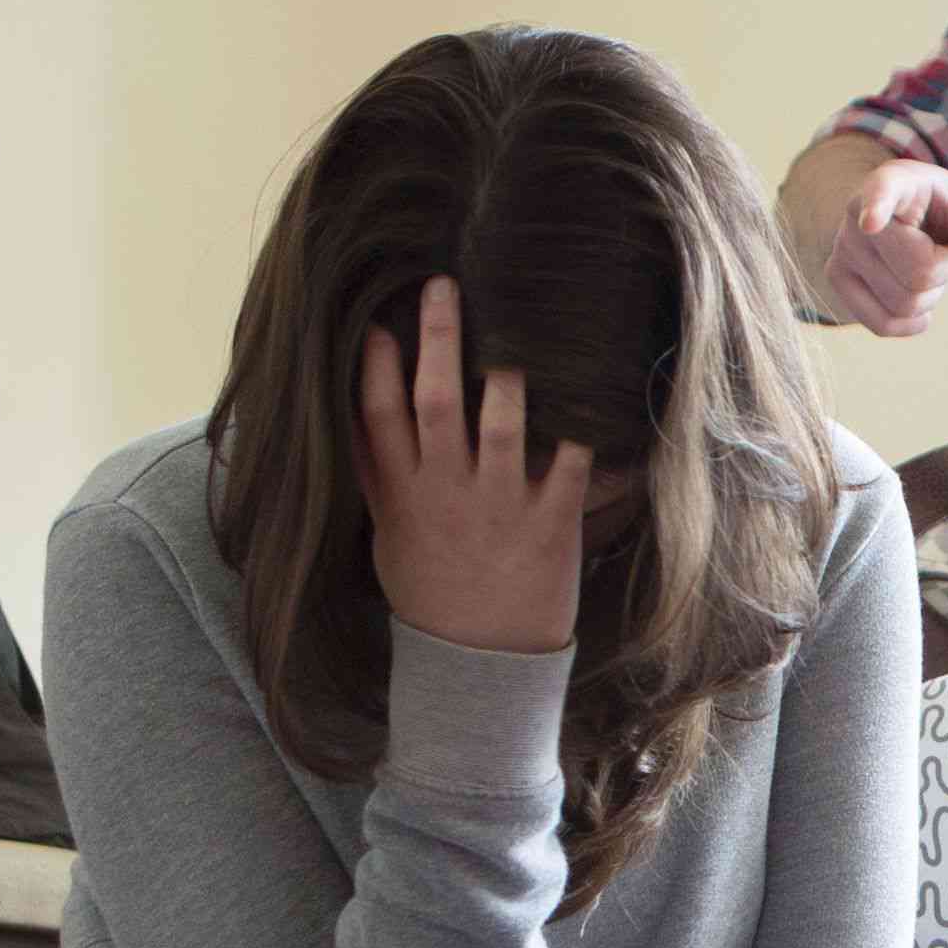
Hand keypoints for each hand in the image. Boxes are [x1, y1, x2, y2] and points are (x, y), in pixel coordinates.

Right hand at [358, 276, 589, 651]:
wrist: (477, 662)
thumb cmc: (433, 594)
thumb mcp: (390, 537)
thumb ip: (379, 479)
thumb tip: (358, 423)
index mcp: (404, 495)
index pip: (378, 418)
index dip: (376, 368)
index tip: (379, 322)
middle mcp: (445, 494)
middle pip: (435, 404)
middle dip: (438, 341)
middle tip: (443, 285)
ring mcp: (497, 509)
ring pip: (497, 428)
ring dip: (504, 379)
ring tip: (512, 331)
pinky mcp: (549, 527)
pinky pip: (565, 471)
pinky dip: (577, 437)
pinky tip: (588, 402)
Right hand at [805, 155, 947, 336]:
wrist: (903, 217)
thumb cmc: (944, 206)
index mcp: (894, 183)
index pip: (882, 194)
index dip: (877, 208)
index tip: (872, 222)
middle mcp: (857, 215)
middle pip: (918, 273)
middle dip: (947, 270)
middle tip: (944, 248)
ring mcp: (842, 249)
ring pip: (903, 303)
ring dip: (931, 295)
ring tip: (927, 263)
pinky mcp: (837, 281)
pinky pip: (883, 324)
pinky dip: (913, 322)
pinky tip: (921, 298)